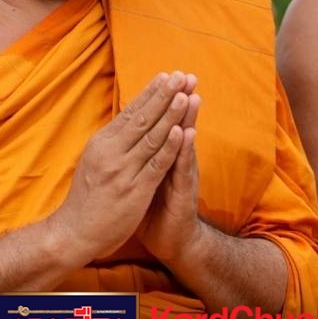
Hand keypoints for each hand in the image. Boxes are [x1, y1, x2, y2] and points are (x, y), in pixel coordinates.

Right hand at [49, 71, 191, 259]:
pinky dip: (169, 146)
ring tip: (185, 94)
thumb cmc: (87, 198)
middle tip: (182, 75)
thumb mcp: (93, 161)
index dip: (151, 93)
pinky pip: (156, 164)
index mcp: (101, 142)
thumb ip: (111, 141)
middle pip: (142, 118)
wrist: (74, 232)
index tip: (167, 76)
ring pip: (151, 136)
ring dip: (170, 114)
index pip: (130, 112)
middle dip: (164, 95)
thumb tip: (127, 119)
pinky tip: (182, 131)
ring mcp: (123, 170)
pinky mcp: (134, 190)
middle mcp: (111, 152)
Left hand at [138, 87, 204, 264]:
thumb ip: (142, 158)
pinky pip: (182, 169)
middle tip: (185, 76)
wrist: (172, 242)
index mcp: (161, 158)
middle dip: (178, 101)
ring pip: (184, 143)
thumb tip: (127, 137)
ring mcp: (182, 177)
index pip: (162, 124)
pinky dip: (183, 150)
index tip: (164, 76)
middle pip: (176, 126)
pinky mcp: (184, 194)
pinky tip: (187, 133)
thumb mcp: (144, 180)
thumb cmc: (155, 211)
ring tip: (190, 95)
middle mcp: (175, 163)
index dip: (163, 101)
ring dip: (187, 118)